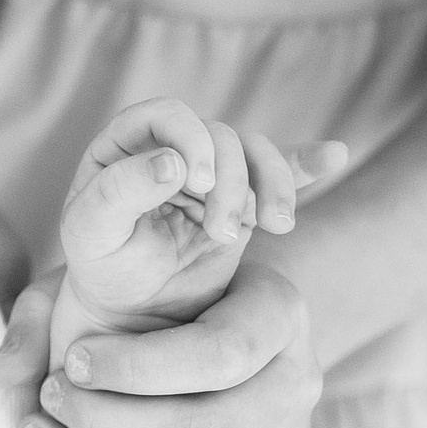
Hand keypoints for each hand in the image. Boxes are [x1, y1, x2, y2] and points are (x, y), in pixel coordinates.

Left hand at [0, 262, 325, 427]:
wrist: (204, 327)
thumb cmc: (146, 295)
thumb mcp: (104, 277)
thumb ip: (44, 311)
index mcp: (277, 311)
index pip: (222, 354)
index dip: (137, 368)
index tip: (72, 360)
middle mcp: (297, 384)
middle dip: (104, 423)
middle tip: (46, 400)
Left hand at [58, 100, 345, 346]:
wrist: (132, 314)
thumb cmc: (100, 269)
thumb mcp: (92, 234)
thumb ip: (119, 192)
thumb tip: (172, 161)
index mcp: (126, 145)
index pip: (167, 113)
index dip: (190, 137)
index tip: (196, 182)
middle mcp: (171, 149)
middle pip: (220, 135)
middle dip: (231, 179)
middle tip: (222, 233)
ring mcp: (211, 174)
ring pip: (255, 154)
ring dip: (271, 186)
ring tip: (274, 227)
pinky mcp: (242, 203)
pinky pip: (280, 173)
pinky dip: (305, 166)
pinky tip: (334, 155)